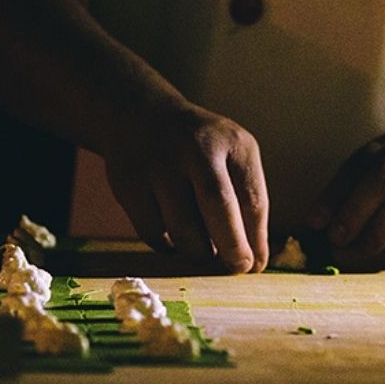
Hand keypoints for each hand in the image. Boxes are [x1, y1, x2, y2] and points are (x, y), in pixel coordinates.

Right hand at [102, 97, 268, 272]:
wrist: (140, 115)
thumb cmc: (199, 148)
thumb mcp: (231, 155)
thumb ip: (246, 199)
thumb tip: (254, 260)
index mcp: (230, 142)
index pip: (252, 198)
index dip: (256, 239)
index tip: (255, 263)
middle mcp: (193, 148)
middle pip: (218, 207)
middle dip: (232, 248)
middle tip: (236, 268)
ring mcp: (157, 164)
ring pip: (183, 230)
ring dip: (199, 251)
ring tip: (205, 249)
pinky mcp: (128, 184)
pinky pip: (154, 234)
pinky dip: (169, 245)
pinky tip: (175, 235)